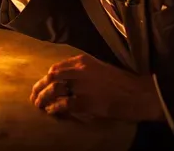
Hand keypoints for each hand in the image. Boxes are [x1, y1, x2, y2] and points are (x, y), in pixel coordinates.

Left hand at [30, 54, 165, 121]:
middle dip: (39, 87)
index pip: (57, 67)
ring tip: (39, 105)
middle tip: (34, 96)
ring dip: (43, 98)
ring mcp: (81, 86)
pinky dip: (54, 108)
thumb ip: (83, 72)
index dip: (46, 77)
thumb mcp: (101, 69)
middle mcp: (79, 71)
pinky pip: (63, 104)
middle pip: (51, 77)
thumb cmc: (123, 82)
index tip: (41, 84)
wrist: (139, 94)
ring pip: (54, 90)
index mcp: (83, 61)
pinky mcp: (85, 101)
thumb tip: (68, 81)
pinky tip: (52, 112)